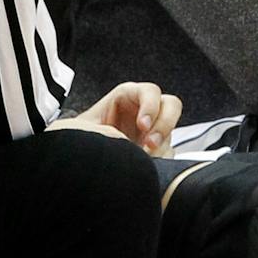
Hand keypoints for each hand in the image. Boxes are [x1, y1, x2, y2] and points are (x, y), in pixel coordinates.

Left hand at [49, 80, 179, 153]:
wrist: (86, 156)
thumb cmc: (85, 135)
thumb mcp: (86, 127)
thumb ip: (96, 127)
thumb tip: (107, 136)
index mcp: (128, 96)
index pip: (149, 92)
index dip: (150, 106)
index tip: (142, 125)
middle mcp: (145, 110)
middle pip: (171, 106)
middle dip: (164, 125)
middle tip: (150, 143)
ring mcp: (155, 128)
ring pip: (172, 131)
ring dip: (163, 145)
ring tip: (146, 157)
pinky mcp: (159, 148)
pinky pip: (169, 152)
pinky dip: (161, 160)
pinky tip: (145, 166)